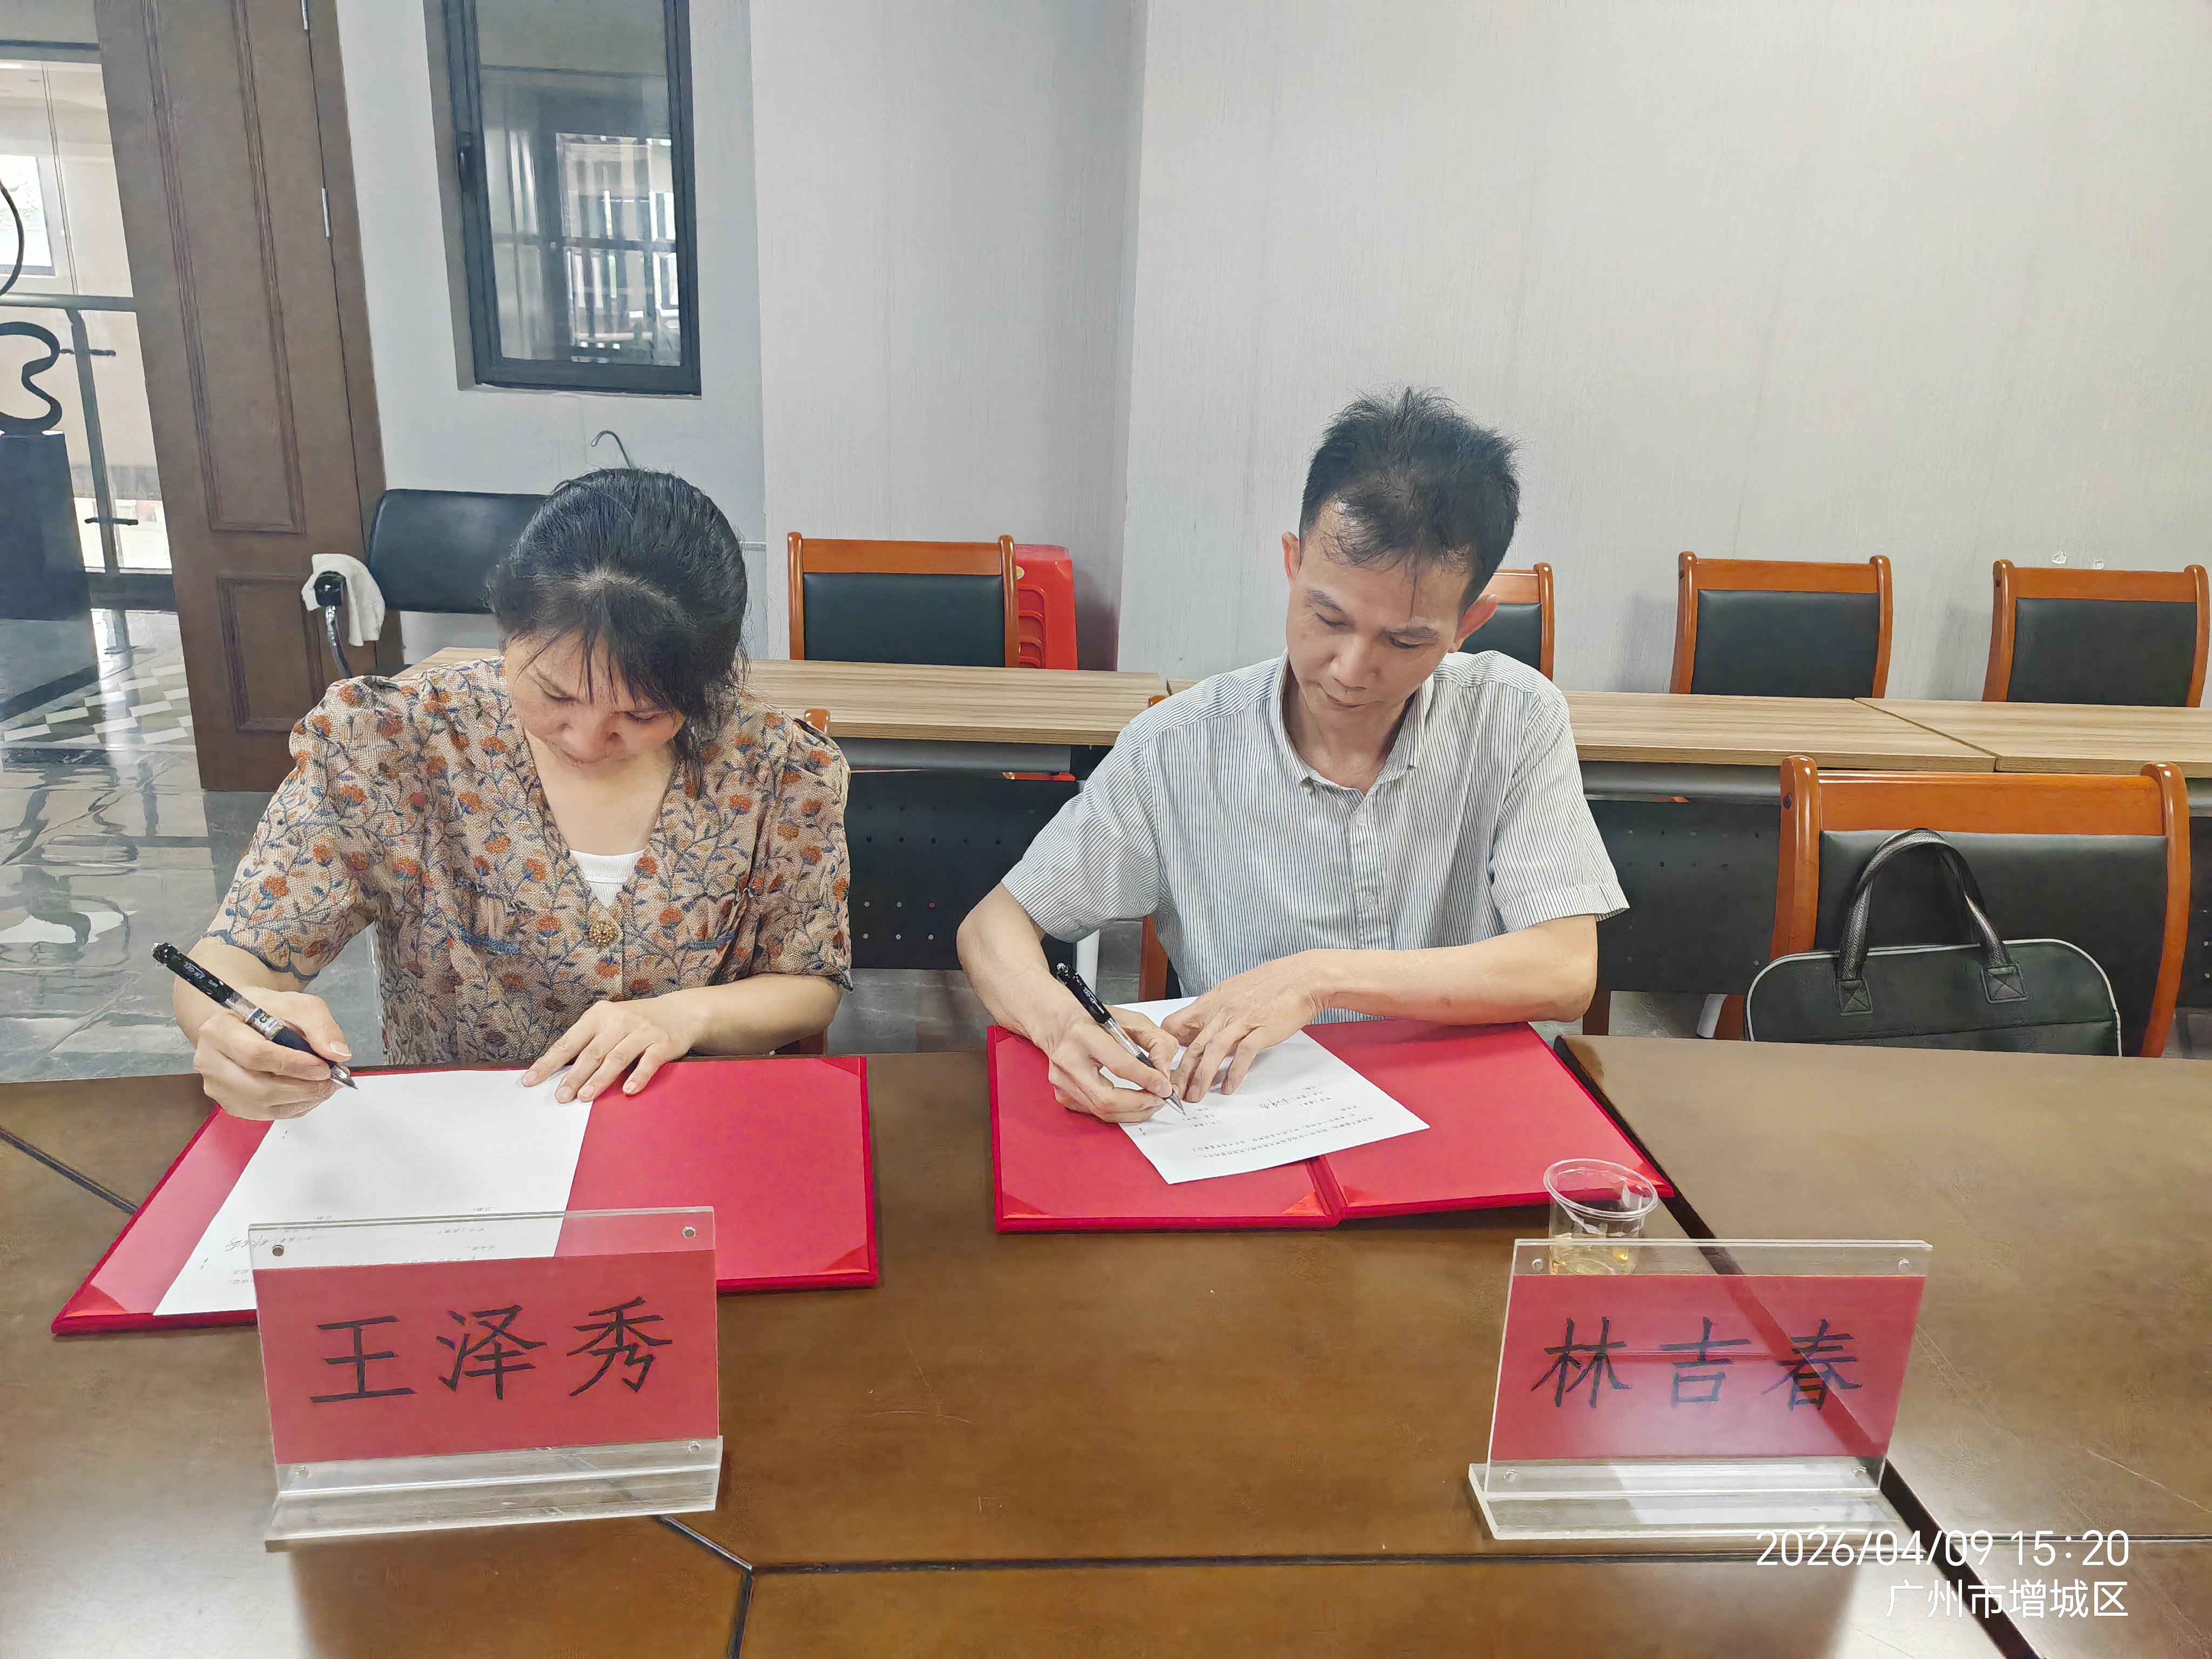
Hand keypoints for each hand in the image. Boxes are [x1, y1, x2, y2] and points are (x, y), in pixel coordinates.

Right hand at [193, 987, 349, 1120]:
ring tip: (326, 1087)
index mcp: (219, 1031)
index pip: (255, 1055)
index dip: (294, 1065)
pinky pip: (266, 1115)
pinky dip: (294, 1107)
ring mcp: (217, 1087)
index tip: (324, 1067)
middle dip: (302, 1088)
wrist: (248, 1023)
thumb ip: (319, 1025)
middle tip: (332, 1081)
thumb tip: (338, 1054)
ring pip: (263, 1106)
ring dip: (302, 1100)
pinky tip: (311, 1094)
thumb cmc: (271, 1011)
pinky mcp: (230, 1104)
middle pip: (258, 1088)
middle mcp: (210, 1062)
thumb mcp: (298, 1005)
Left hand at [526, 995, 700, 1101]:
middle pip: (592, 1052)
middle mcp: (620, 1021)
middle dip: (574, 1076)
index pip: (569, 1041)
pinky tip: (628, 1090)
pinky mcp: (663, 1043)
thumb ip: (590, 1043)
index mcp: (599, 1015)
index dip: (550, 1062)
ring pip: (617, 1058)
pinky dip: (638, 1076)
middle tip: (561, 1096)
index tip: (532, 1080)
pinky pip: (649, 1061)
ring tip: (585, 1096)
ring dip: (600, 1079)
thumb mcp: (610, 1023)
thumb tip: (560, 1073)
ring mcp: (643, 1031)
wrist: (681, 1012)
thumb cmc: (636, 1023)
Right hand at [1042, 1003, 1178, 1122]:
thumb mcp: (1132, 1019)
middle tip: (1159, 1099)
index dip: (1146, 1080)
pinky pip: (1096, 1112)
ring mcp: (1063, 1082)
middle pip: (1107, 1099)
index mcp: (1084, 1035)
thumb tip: (1164, 1074)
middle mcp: (1069, 1061)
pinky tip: (1132, 1104)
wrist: (1059, 1024)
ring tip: (1151, 1102)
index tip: (1165, 1087)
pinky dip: (1119, 1112)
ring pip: (1102, 1111)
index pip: (1119, 1065)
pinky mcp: (1063, 1096)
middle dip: (1140, 1104)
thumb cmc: (1094, 1020)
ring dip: (1133, 1112)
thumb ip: (1156, 1042)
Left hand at [1161, 954, 1327, 1101]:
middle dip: (1181, 1072)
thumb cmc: (1273, 983)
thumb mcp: (1235, 990)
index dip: (1169, 1045)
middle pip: (1194, 1044)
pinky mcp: (1262, 1030)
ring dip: (1202, 1077)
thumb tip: (1204, 1028)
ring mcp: (1242, 1020)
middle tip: (1173, 1090)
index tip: (1166, 1063)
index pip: (1178, 1023)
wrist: (1303, 977)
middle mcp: (1223, 1010)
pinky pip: (1243, 1054)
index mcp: (1213, 1000)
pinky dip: (1234, 1073)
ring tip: (1195, 1095)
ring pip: (1213, 1051)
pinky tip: (1228, 1087)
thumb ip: (1217, 1010)